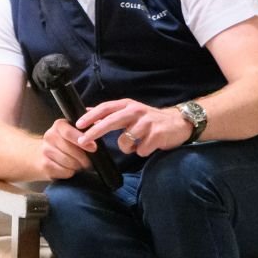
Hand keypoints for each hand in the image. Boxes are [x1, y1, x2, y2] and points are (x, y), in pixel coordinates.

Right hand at [35, 118, 95, 180]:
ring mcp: (45, 151)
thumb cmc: (65, 144)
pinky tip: (68, 169)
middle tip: (88, 161)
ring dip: (78, 166)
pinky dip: (70, 172)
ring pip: (70, 162)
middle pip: (72, 150)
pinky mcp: (44, 165)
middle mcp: (49, 136)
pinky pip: (65, 171)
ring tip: (78, 164)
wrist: (40, 156)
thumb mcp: (74, 132)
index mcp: (59, 125)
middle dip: (84, 158)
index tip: (94, 148)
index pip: (69, 133)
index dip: (82, 141)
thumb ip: (88, 128)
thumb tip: (102, 125)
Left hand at [76, 99, 192, 157]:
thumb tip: (87, 112)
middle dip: (95, 132)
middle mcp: (136, 111)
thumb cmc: (149, 120)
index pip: (105, 108)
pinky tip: (148, 146)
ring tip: (136, 144)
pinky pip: (140, 150)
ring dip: (127, 147)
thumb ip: (111, 113)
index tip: (78, 124)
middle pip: (111, 121)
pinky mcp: (157, 135)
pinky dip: (141, 152)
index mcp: (127, 105)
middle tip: (82, 142)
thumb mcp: (130, 112)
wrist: (179, 123)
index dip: (91, 116)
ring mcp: (147, 122)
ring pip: (125, 141)